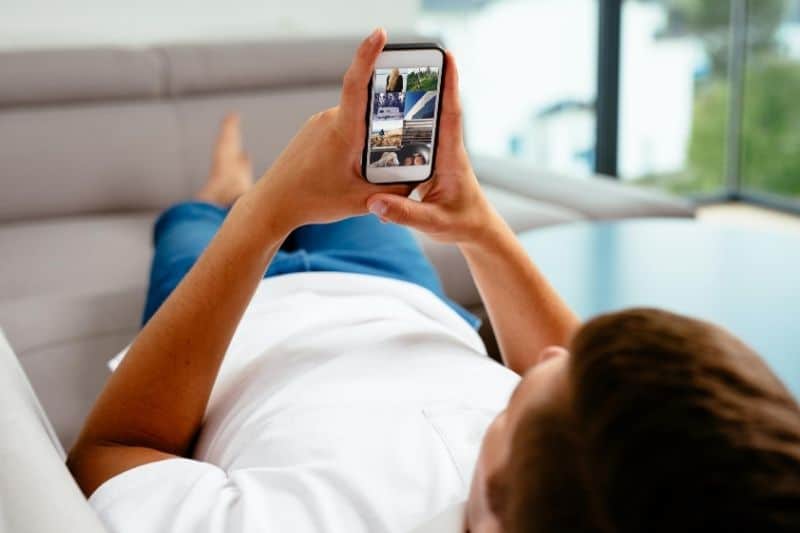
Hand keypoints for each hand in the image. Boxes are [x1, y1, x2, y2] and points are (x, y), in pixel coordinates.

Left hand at [253, 28, 410, 231]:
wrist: (273, 204)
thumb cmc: (313, 201)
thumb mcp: (362, 200)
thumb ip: (395, 188)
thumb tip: (419, 176)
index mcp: (342, 132)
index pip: (357, 83)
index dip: (369, 55)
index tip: (380, 34)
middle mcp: (329, 120)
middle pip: (369, 106)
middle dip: (388, 118)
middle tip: (400, 138)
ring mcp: (319, 123)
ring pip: (357, 120)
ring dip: (371, 136)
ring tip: (368, 169)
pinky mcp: (314, 130)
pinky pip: (344, 127)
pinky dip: (355, 142)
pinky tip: (353, 168)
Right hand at [364, 52, 496, 244]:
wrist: (476, 230)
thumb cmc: (462, 224)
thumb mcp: (433, 223)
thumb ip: (405, 214)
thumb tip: (374, 201)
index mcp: (452, 158)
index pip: (451, 115)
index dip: (450, 85)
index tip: (448, 57)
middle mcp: (447, 150)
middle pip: (437, 109)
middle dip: (427, 81)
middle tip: (412, 57)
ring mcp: (440, 154)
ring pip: (426, 122)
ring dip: (413, 100)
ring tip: (393, 78)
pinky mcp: (433, 161)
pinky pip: (418, 136)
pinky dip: (405, 123)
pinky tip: (386, 116)